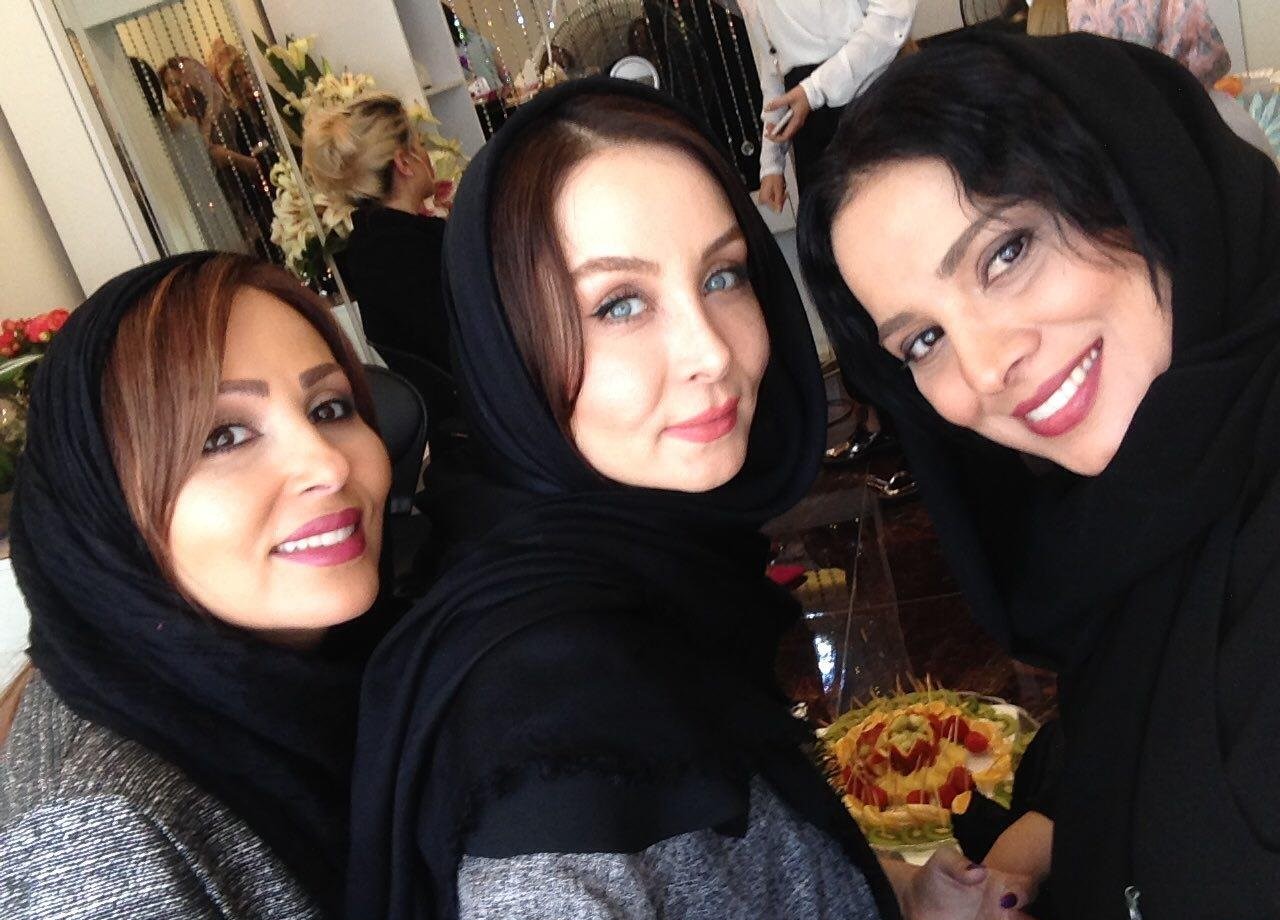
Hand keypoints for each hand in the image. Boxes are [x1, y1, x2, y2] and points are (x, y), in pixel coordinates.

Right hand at [758, 173, 786, 211]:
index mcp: (764, 199)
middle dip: (781, 197)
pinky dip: (777, 191)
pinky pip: (773, 195)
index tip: (785, 196)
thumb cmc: (774, 178)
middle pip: (775, 203)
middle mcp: (762, 198)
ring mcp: (763, 195)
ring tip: (780, 186)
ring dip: (780, 193)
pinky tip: (778, 186)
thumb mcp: (779, 191)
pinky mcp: (765, 192)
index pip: (775, 207)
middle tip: (783, 190)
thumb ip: (779, 202)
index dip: (782, 202)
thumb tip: (779, 211)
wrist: (771, 169)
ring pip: (775, 199)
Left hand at [763, 85, 810, 142]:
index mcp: (796, 121)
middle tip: (768, 126)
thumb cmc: (804, 94)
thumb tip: (767, 108)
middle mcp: (797, 124)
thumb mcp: (789, 97)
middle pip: (784, 136)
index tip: (768, 133)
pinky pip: (787, 125)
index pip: (784, 137)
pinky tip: (777, 119)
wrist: (814, 90)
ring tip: (770, 123)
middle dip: (774, 133)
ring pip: (785, 131)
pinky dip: (780, 124)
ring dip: (777, 129)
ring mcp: (797, 121)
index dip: (775, 138)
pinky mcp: (797, 118)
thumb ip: (777, 103)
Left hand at [882, 847, 1037, 919]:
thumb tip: (978, 871)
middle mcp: (1003, 909)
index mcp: (1000, 885)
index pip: (1027, 887)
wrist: (916, 898)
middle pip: (1030, 917)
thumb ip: (958, 864)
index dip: (1025, 893)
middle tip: (1006, 917)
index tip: (1009, 901)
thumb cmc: (935, 875)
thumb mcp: (942, 861)